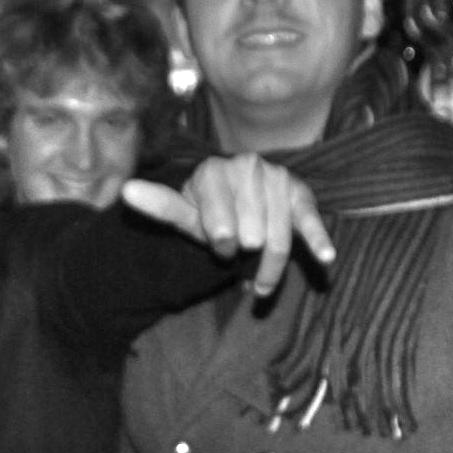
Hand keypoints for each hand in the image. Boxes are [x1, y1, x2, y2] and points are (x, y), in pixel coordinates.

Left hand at [121, 154, 334, 297]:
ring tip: (258, 285)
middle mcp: (248, 166)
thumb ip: (159, 206)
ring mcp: (278, 178)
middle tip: (236, 257)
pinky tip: (326, 259)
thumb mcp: (182, 214)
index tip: (219, 248)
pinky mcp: (301, 194)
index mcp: (213, 171)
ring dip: (270, 270)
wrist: (233, 206)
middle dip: (245, 254)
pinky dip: (317, 240)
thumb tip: (126, 191)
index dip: (222, 241)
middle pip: (253, 234)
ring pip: (278, 239)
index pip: (223, 223)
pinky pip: (309, 221)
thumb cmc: (205, 215)